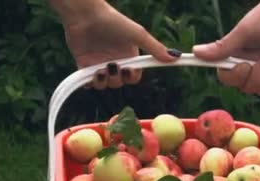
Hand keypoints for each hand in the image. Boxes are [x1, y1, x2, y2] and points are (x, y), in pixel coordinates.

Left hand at [53, 0, 179, 89]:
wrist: (86, 15)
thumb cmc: (114, 21)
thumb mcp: (138, 35)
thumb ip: (155, 48)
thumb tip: (176, 57)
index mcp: (128, 56)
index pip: (134, 76)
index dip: (132, 77)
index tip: (129, 70)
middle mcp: (115, 62)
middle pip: (120, 83)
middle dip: (117, 80)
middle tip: (113, 66)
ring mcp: (99, 65)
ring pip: (105, 85)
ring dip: (104, 82)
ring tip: (101, 70)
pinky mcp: (84, 66)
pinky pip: (88, 83)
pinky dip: (91, 83)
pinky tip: (93, 73)